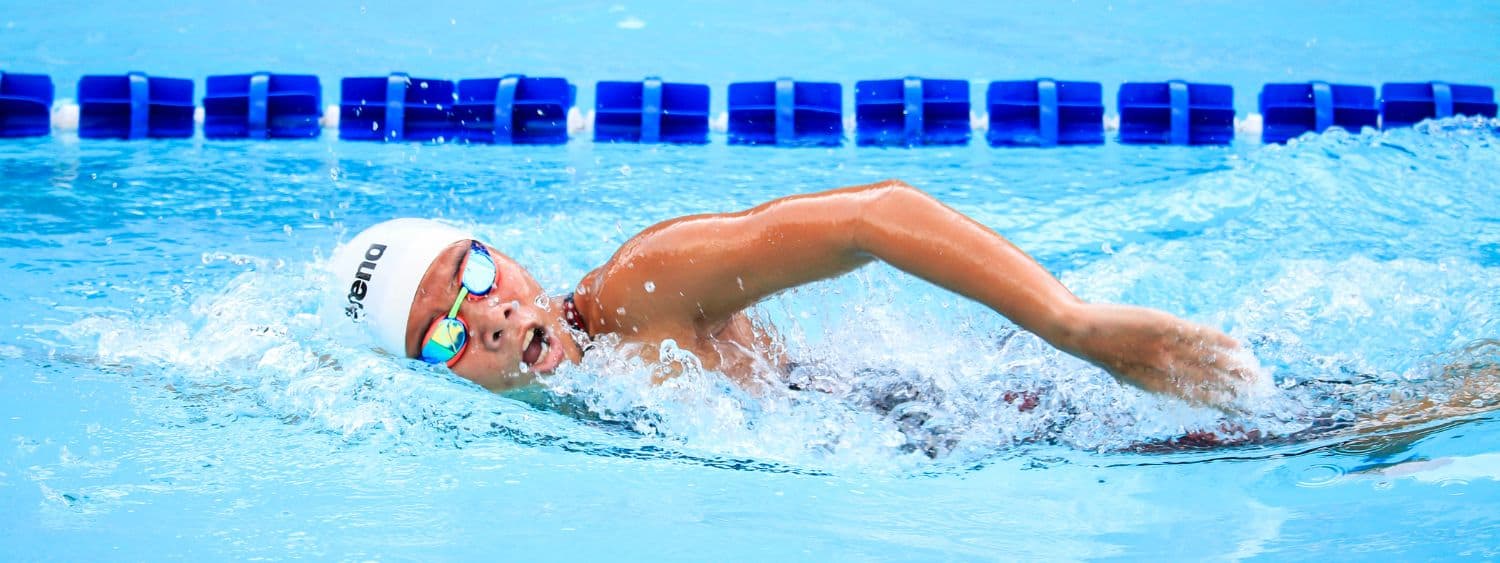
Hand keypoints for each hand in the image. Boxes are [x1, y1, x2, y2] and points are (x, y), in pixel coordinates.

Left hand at [1055, 303, 1262, 410]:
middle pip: (1209, 383)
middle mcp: (1164, 370)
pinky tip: (1235, 346)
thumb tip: (1174, 385)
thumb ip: (1154, 379)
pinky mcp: (1163, 325)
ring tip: (1255, 374)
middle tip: (1259, 394)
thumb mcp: (1128, 373)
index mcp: (1156, 386)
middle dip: (1236, 390)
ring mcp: (1164, 348)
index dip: (1222, 404)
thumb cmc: (1103, 353)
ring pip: (1208, 361)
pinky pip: (1197, 335)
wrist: (1079, 332)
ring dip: (1235, 368)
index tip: (1242, 410)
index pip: (1196, 399)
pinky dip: (1218, 341)